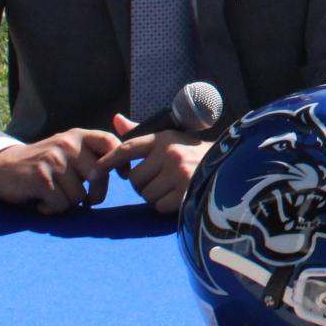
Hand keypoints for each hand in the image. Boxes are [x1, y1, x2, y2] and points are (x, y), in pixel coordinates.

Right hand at [0, 129, 118, 213]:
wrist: (4, 167)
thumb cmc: (45, 164)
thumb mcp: (70, 151)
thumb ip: (94, 154)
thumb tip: (125, 167)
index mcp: (79, 136)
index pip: (110, 143)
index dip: (120, 162)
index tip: (122, 176)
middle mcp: (67, 144)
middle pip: (98, 177)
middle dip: (94, 194)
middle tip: (84, 198)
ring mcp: (53, 160)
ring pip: (79, 195)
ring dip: (68, 203)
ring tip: (56, 195)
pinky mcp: (40, 178)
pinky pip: (61, 204)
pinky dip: (53, 209)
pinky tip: (43, 202)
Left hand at [96, 113, 211, 215]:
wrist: (230, 166)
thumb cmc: (194, 153)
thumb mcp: (170, 138)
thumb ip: (140, 133)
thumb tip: (115, 118)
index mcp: (164, 138)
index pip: (128, 148)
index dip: (109, 160)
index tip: (95, 171)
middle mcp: (170, 153)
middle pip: (135, 178)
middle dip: (143, 183)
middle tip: (161, 179)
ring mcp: (179, 173)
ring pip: (146, 194)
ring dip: (155, 195)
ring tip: (173, 186)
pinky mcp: (186, 192)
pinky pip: (159, 206)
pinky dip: (166, 206)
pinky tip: (180, 196)